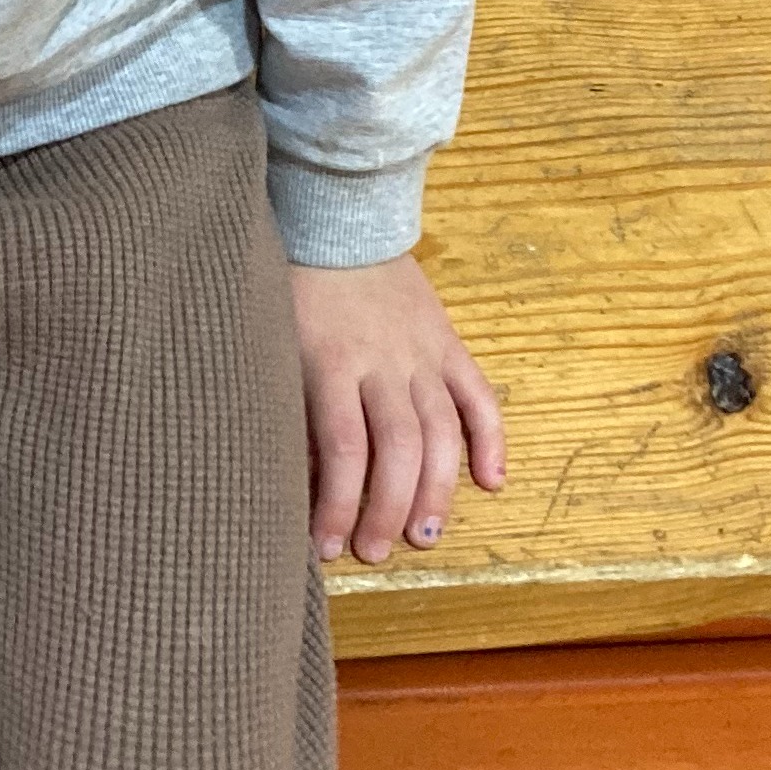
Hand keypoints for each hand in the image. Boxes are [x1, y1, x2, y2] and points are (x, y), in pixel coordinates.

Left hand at [290, 256, 504, 564]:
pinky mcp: (447, 340)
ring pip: (441, 431)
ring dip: (437, 491)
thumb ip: (294, 407)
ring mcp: (421, 351)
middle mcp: (383, 361)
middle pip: (398, 448)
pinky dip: (491, 439)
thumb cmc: (295, 287)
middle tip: (374, 552)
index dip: (337, 506)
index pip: (343, 449)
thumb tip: (300, 482)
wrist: (338, 217)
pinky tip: (491, 481)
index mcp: (332, 361)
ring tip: (423, 536)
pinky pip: (478, 393)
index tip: (325, 548)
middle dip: (388, 509)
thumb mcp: (279, 344)